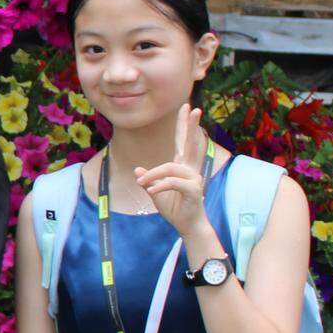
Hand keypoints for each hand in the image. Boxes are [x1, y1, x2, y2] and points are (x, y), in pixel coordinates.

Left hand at [135, 104, 213, 238]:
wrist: (186, 225)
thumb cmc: (174, 207)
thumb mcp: (155, 192)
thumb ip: (149, 180)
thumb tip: (138, 170)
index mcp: (181, 166)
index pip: (182, 142)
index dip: (183, 125)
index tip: (187, 107)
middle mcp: (190, 169)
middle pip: (190, 143)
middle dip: (190, 126)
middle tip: (194, 108)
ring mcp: (194, 178)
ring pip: (169, 168)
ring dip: (153, 176)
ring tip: (144, 185)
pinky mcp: (194, 189)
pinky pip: (173, 182)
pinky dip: (159, 186)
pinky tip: (151, 192)